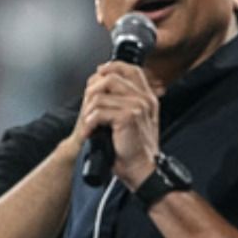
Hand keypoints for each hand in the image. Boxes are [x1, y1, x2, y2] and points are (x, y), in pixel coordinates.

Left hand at [80, 61, 159, 188]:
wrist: (141, 170)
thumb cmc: (134, 149)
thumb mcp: (134, 120)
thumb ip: (124, 101)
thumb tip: (101, 84)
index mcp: (148, 98)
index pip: (130, 69)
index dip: (111, 67)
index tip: (99, 76)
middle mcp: (145, 99)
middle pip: (111, 77)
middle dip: (93, 91)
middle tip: (89, 108)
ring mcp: (138, 107)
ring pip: (100, 95)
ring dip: (89, 111)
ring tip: (90, 125)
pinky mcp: (128, 117)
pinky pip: (99, 112)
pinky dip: (90, 123)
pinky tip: (92, 132)